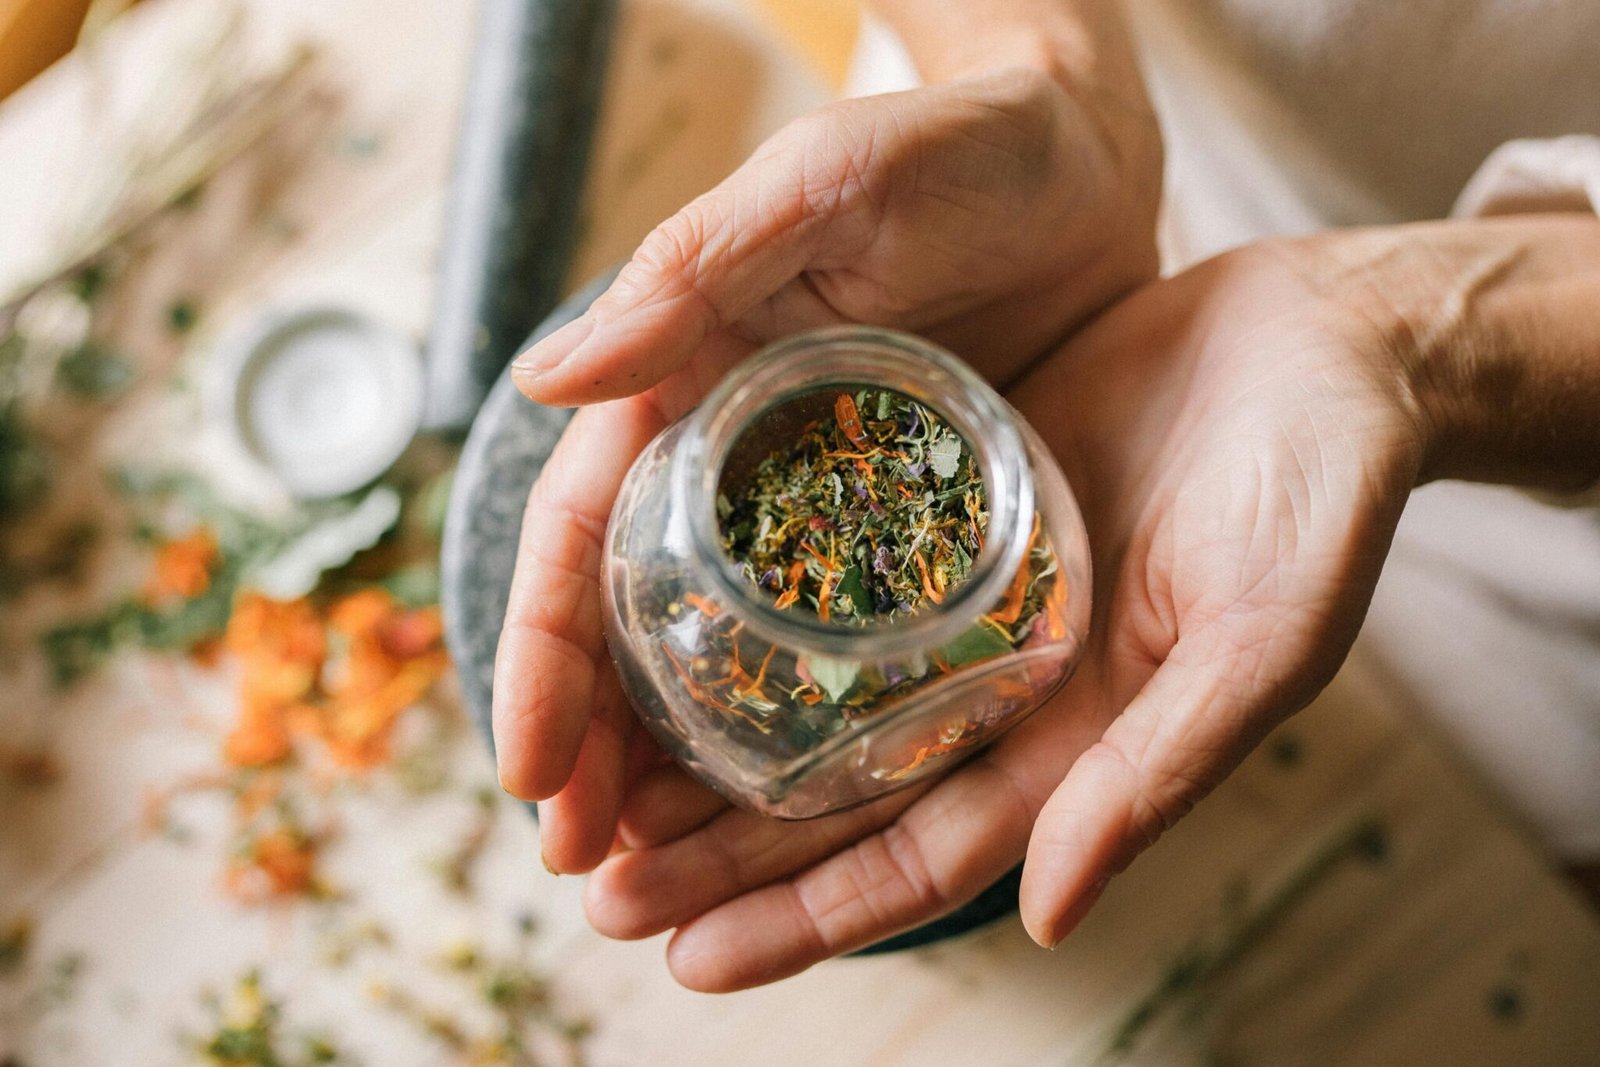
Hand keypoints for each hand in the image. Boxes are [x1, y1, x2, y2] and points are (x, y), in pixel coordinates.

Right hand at [493, 67, 1160, 864]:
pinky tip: (799, 815)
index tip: (531, 775)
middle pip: (642, 626)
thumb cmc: (952, 149)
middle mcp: (739, 461)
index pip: (583, 537)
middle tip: (589, 871)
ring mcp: (827, 507)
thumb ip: (695, 271)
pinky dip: (812, 734)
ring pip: (735, 661)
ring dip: (693, 773)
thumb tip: (546, 380)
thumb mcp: (823, 188)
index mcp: (688, 388)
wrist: (1085, 157)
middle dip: (602, 750)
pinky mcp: (916, 529)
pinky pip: (851, 651)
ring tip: (667, 885)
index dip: (546, 657)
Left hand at [578, 234, 1437, 988]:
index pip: (919, 858)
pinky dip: (752, 605)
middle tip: (601, 886)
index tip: (687, 956)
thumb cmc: (1322, 494)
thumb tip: (1053, 915)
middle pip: (840, 793)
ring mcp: (965, 591)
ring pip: (815, 693)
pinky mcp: (942, 495)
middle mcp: (1003, 683)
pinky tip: (668, 618)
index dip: (806, 916)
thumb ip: (1160, 770)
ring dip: (713, 744)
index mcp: (1073, 740)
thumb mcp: (1258, 636)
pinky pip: (827, 563)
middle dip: (723, 853)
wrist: (1329, 345)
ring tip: (600, 784)